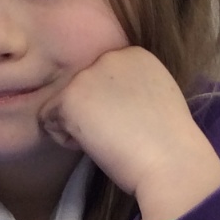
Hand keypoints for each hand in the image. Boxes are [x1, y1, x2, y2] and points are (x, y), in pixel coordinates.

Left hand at [38, 46, 219, 219]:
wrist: (173, 163)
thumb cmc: (170, 146)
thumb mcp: (158, 99)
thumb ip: (132, 89)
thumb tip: (106, 102)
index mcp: (135, 55)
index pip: (101, 79)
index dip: (110, 108)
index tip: (133, 126)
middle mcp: (110, 56)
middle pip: (80, 88)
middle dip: (91, 115)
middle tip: (120, 136)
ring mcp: (88, 75)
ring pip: (61, 103)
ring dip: (78, 127)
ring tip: (111, 140)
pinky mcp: (71, 96)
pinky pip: (47, 120)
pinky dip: (66, 140)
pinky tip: (97, 145)